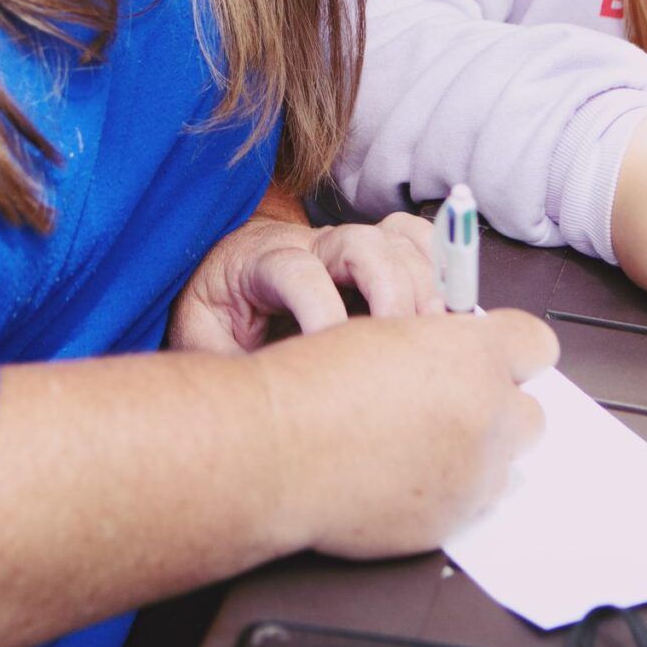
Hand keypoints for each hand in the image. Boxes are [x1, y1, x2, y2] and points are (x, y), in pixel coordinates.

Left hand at [169, 212, 443, 353]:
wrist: (218, 279)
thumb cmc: (214, 316)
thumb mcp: (201, 340)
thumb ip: (226, 364)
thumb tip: (258, 408)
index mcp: (259, 260)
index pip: (298, 272)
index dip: (322, 311)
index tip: (331, 354)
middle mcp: (309, 242)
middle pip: (361, 244)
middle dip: (389, 291)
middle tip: (402, 346)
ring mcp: (345, 242)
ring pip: (397, 240)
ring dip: (424, 283)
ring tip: (434, 338)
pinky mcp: (371, 250)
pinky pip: (415, 238)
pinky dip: (439, 264)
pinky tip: (445, 311)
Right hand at [254, 308, 556, 558]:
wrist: (276, 448)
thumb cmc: (314, 386)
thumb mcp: (384, 333)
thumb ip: (442, 345)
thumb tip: (460, 354)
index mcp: (474, 355)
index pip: (538, 345)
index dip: (512, 352)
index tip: (494, 358)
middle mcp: (486, 414)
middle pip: (531, 412)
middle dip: (498, 408)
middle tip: (453, 404)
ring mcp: (472, 474)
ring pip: (508, 462)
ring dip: (478, 452)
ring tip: (423, 442)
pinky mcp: (451, 520)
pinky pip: (474, 503)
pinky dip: (450, 490)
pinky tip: (404, 475)